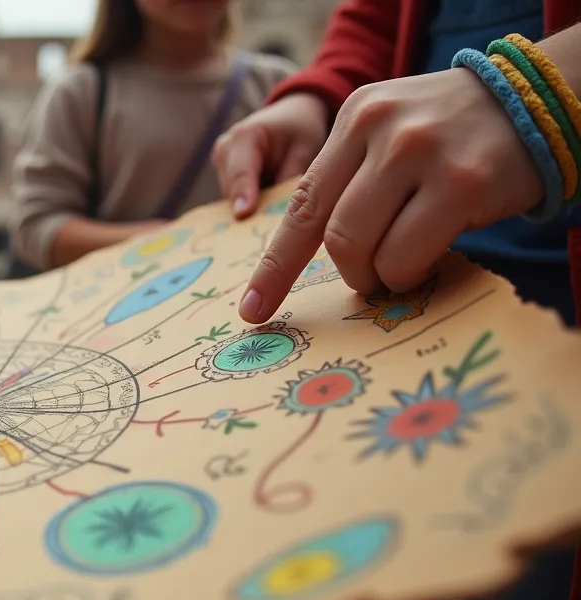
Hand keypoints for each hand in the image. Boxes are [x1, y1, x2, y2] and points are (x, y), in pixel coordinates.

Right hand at [213, 93, 330, 218]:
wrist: (290, 116)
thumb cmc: (301, 129)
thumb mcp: (306, 148)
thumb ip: (293, 178)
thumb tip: (288, 212)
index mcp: (244, 136)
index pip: (242, 172)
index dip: (243, 196)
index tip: (243, 216)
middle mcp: (225, 149)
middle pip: (233, 190)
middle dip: (250, 210)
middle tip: (270, 233)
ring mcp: (220, 163)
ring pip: (232, 198)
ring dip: (251, 209)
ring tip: (272, 222)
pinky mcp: (223, 175)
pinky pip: (234, 198)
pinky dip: (250, 207)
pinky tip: (266, 215)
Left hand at [237, 68, 541, 323]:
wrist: (535, 101)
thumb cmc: (452, 134)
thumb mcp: (390, 133)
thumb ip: (351, 178)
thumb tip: (315, 253)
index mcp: (354, 117)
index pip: (301, 203)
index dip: (275, 265)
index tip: (253, 309)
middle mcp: (380, 130)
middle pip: (327, 233)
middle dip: (348, 271)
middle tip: (372, 276)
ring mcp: (419, 153)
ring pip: (361, 248)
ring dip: (379, 275)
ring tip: (405, 263)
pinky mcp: (460, 184)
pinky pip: (409, 256)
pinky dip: (411, 273)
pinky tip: (431, 257)